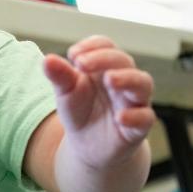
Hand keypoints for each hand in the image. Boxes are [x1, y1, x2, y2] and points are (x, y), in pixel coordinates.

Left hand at [42, 35, 154, 167]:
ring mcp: (134, 101)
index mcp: (104, 67)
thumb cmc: (80, 111)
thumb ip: (59, 76)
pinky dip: (135, 116)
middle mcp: (123, 79)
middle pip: (124, 60)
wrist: (88, 145)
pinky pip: (145, 117)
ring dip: (127, 79)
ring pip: (143, 83)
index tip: (72, 55)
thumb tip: (47, 59)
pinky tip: (120, 117)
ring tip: (110, 79)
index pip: (106, 46)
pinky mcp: (139, 126)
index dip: (92, 46)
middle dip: (104, 59)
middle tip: (82, 64)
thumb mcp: (65, 93)